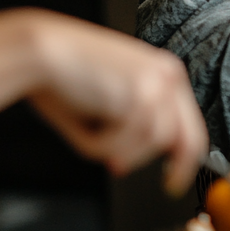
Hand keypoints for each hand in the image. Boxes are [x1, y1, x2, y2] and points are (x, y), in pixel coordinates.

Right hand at [11, 9, 207, 194]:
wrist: (39, 50)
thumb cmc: (63, 73)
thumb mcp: (109, 98)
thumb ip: (131, 126)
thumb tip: (128, 163)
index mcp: (164, 72)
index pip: (190, 124)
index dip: (184, 158)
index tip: (174, 179)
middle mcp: (167, 75)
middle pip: (188, 138)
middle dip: (174, 168)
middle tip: (152, 180)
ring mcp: (156, 84)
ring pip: (153, 143)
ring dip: (118, 150)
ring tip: (89, 134)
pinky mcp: (138, 95)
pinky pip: (125, 143)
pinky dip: (100, 145)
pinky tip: (83, 124)